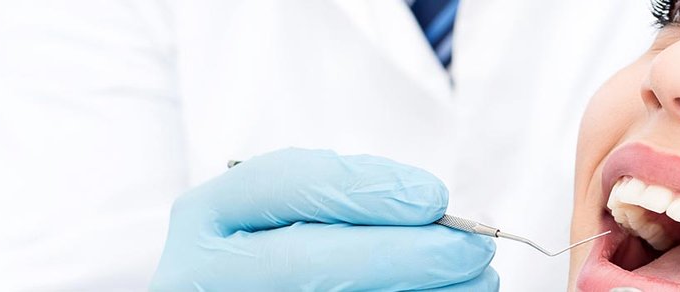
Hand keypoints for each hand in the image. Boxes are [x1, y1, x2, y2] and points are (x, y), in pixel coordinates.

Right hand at [151, 148, 496, 290]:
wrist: (247, 288)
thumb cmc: (274, 244)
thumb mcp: (286, 208)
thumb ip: (343, 199)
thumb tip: (432, 211)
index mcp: (206, 216)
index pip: (284, 184)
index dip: (366, 189)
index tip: (435, 198)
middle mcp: (204, 271)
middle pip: (313, 260)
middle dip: (407, 254)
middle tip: (473, 249)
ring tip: (475, 280)